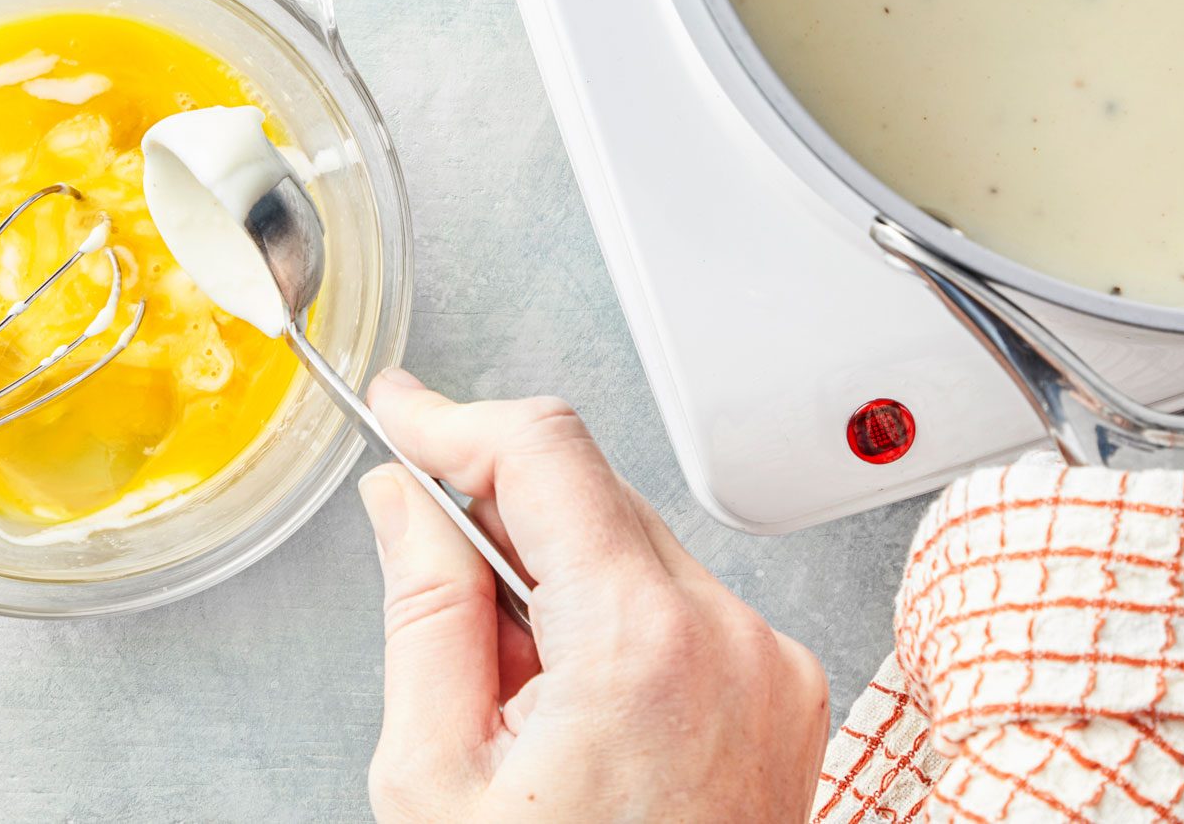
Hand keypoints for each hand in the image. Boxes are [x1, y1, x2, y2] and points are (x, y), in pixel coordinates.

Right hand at [358, 371, 828, 822]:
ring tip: (510, 692)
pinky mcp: (783, 690)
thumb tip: (406, 501)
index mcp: (643, 645)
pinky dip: (608, 616)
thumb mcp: (437, 776)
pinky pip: (678, 603)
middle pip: (591, 491)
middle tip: (424, 571)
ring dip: (552, 573)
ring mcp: (769, 664)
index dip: (453, 417)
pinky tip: (567, 704)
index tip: (400, 409)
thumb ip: (423, 609)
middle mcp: (731, 638)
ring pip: (633, 544)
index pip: (545, 450)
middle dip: (495, 511)